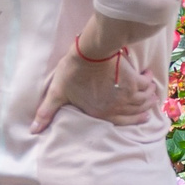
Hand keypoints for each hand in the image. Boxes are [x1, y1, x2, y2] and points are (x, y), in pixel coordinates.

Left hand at [31, 46, 165, 132]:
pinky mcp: (134, 80)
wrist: (90, 53)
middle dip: (143, 108)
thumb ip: (47, 113)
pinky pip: (147, 84)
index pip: (121, 121)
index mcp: (100, 112)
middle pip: (136, 110)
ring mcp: (127, 94)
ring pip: (144, 99)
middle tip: (149, 103)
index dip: (133, 120)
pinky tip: (148, 77)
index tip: (141, 117)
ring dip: (149, 97)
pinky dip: (150, 82)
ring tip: (151, 92)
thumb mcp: (56, 93)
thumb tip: (33, 131)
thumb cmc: (72, 72)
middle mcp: (117, 106)